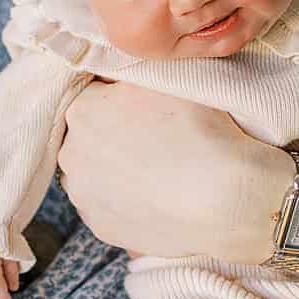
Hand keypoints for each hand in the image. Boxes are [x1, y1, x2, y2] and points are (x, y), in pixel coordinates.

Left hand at [58, 82, 292, 261]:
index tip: (151, 108)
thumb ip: (133, 72)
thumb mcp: (168, 79)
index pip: (95, 94)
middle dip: (114, 133)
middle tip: (157, 138)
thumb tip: (117, 75)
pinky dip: (126, 200)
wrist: (227, 199)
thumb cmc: (202, 132)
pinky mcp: (100, 227)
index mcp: (83, 110)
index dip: (124, 99)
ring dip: (116, 168)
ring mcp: (84, 195)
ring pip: (96, 172)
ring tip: (158, 169)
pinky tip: (154, 195)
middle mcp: (72, 154)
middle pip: (91, 135)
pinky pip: (108, 206)